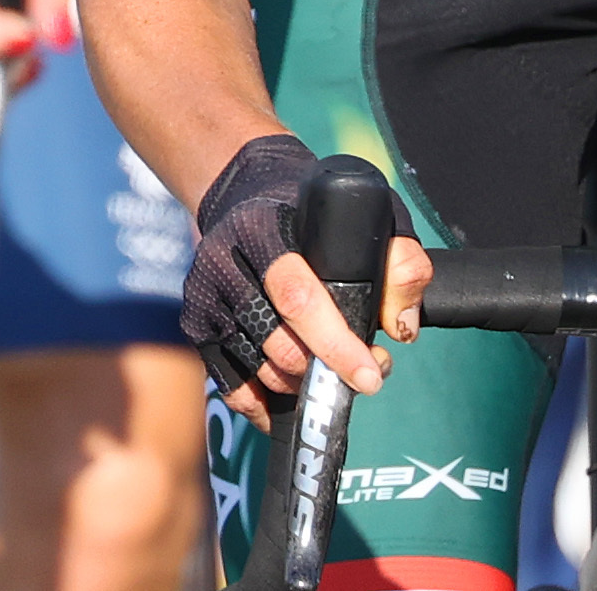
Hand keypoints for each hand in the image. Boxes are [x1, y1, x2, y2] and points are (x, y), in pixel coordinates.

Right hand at [181, 135, 430, 433]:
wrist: (246, 191)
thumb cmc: (316, 209)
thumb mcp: (369, 211)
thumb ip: (399, 261)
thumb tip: (401, 328)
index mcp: (262, 231)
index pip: (298, 298)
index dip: (335, 343)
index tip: (371, 374)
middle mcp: (223, 265)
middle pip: (279, 343)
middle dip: (326, 370)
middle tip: (364, 372)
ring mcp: (205, 298)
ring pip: (259, 370)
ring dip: (301, 386)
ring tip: (331, 373)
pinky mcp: (195, 325)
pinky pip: (231, 386)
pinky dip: (264, 404)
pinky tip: (294, 400)